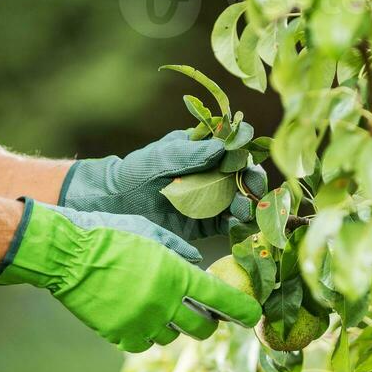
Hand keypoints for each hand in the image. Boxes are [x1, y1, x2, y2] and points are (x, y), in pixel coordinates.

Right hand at [0, 201, 261, 352]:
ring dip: (172, 325)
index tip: (252, 316)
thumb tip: (197, 264)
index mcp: (176, 274)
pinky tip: (138, 318)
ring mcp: (141, 322)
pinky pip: (143, 344)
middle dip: (207, 323)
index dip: (242, 311)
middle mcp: (163, 303)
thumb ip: (178, 250)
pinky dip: (146, 334)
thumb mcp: (150, 231)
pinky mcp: (118, 335)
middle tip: (202, 314)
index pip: (221, 300)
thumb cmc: (108, 233)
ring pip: (171, 337)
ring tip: (158, 307)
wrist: (65, 254)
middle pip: (201, 328)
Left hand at [60, 129, 268, 240]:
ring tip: (244, 210)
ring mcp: (210, 199)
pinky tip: (238, 225)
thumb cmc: (137, 172)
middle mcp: (212, 174)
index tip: (248, 163)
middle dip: (253, 183)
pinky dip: (237, 225)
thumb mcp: (163, 157)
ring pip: (240, 201)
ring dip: (248, 205)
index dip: (246, 156)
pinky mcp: (205, 224)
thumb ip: (192, 153)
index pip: (234, 151)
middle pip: (243, 178)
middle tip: (255, 189)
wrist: (116, 204)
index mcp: (204, 152)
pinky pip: (228, 224)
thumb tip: (224, 146)